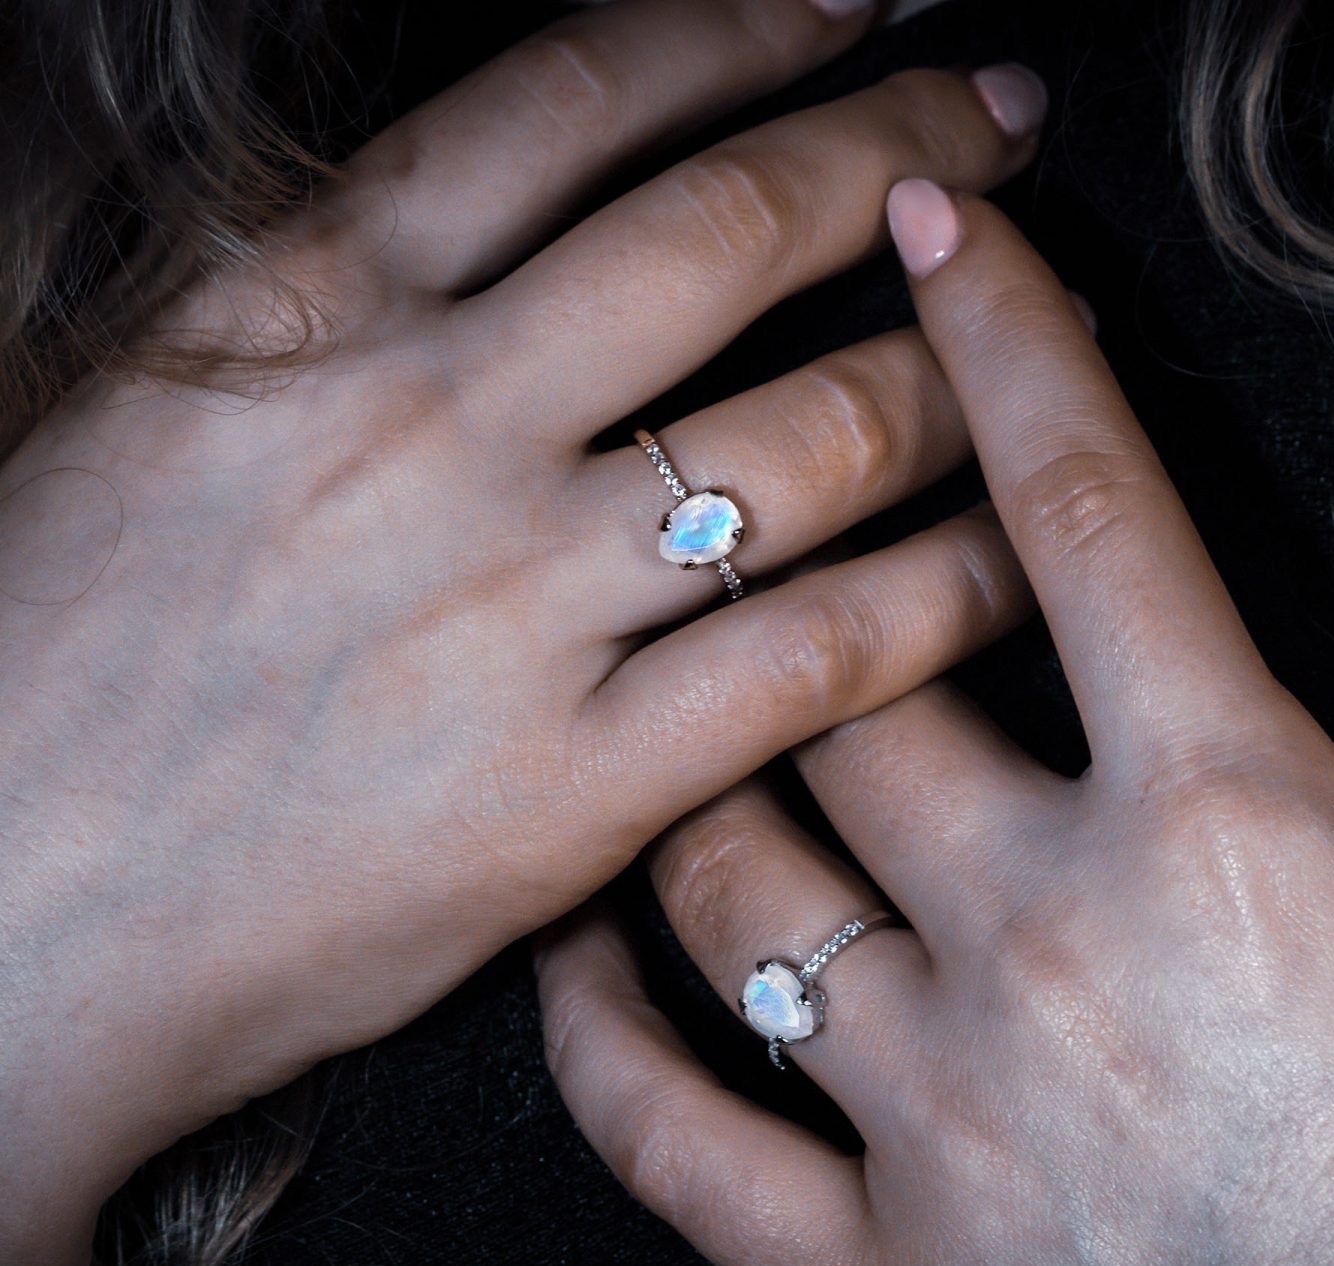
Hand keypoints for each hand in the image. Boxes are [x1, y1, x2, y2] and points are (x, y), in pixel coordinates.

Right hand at [0, 2, 1046, 1201]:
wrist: (4, 928)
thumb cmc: (41, 677)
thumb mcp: (128, 418)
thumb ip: (303, 304)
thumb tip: (452, 222)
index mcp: (307, 312)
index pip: (575, 99)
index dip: (752, 23)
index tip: (868, 2)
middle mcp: (431, 426)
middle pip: (734, 234)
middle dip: (903, 158)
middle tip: (1003, 131)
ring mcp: (513, 608)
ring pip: (818, 440)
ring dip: (966, 374)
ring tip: (1054, 341)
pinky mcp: (574, 788)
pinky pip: (820, 656)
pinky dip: (946, 593)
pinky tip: (1014, 559)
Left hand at [537, 184, 1333, 1265]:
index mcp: (1224, 831)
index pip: (1085, 517)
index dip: (1003, 341)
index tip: (930, 224)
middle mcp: (1051, 946)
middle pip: (848, 685)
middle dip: (809, 570)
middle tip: (766, 523)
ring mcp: (945, 1123)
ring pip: (730, 885)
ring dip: (678, 774)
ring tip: (652, 713)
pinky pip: (675, 1142)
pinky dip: (598, 1038)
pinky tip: (566, 953)